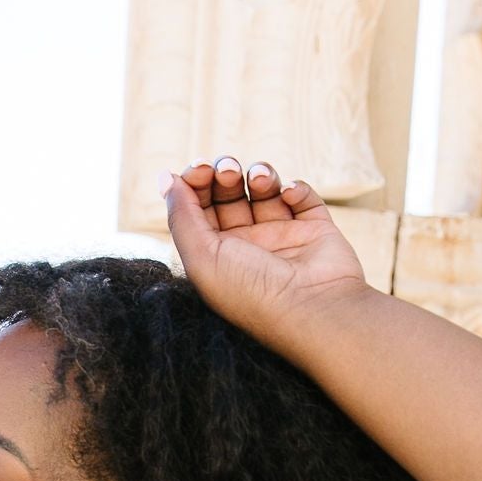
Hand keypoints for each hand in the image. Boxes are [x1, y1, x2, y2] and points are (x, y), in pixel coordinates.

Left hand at [163, 157, 368, 346]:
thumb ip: (181, 216)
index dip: (196, 183)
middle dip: (225, 173)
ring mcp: (283, 237)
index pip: (200, 208)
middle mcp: (248, 246)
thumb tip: (166, 177)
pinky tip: (289, 195)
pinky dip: (295, 187)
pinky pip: (302, 196)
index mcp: (217, 255)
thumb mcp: (202, 258)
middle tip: (229, 171)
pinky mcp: (315, 230)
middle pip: (229, 194)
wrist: (314, 310)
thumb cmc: (252, 292)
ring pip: (265, 190)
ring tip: (261, 179)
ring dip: (260, 174)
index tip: (200, 170)